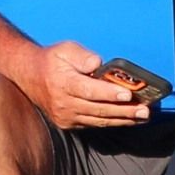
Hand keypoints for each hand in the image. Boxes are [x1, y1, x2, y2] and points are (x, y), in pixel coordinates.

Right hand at [29, 40, 156, 130]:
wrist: (29, 76)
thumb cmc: (52, 60)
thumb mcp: (66, 49)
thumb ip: (82, 56)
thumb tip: (98, 64)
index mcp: (63, 83)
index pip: (90, 90)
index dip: (110, 93)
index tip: (128, 94)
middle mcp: (64, 103)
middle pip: (99, 109)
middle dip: (124, 110)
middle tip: (145, 110)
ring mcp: (66, 116)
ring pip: (99, 120)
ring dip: (123, 119)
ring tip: (142, 117)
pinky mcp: (68, 123)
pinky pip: (94, 124)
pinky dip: (112, 122)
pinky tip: (128, 119)